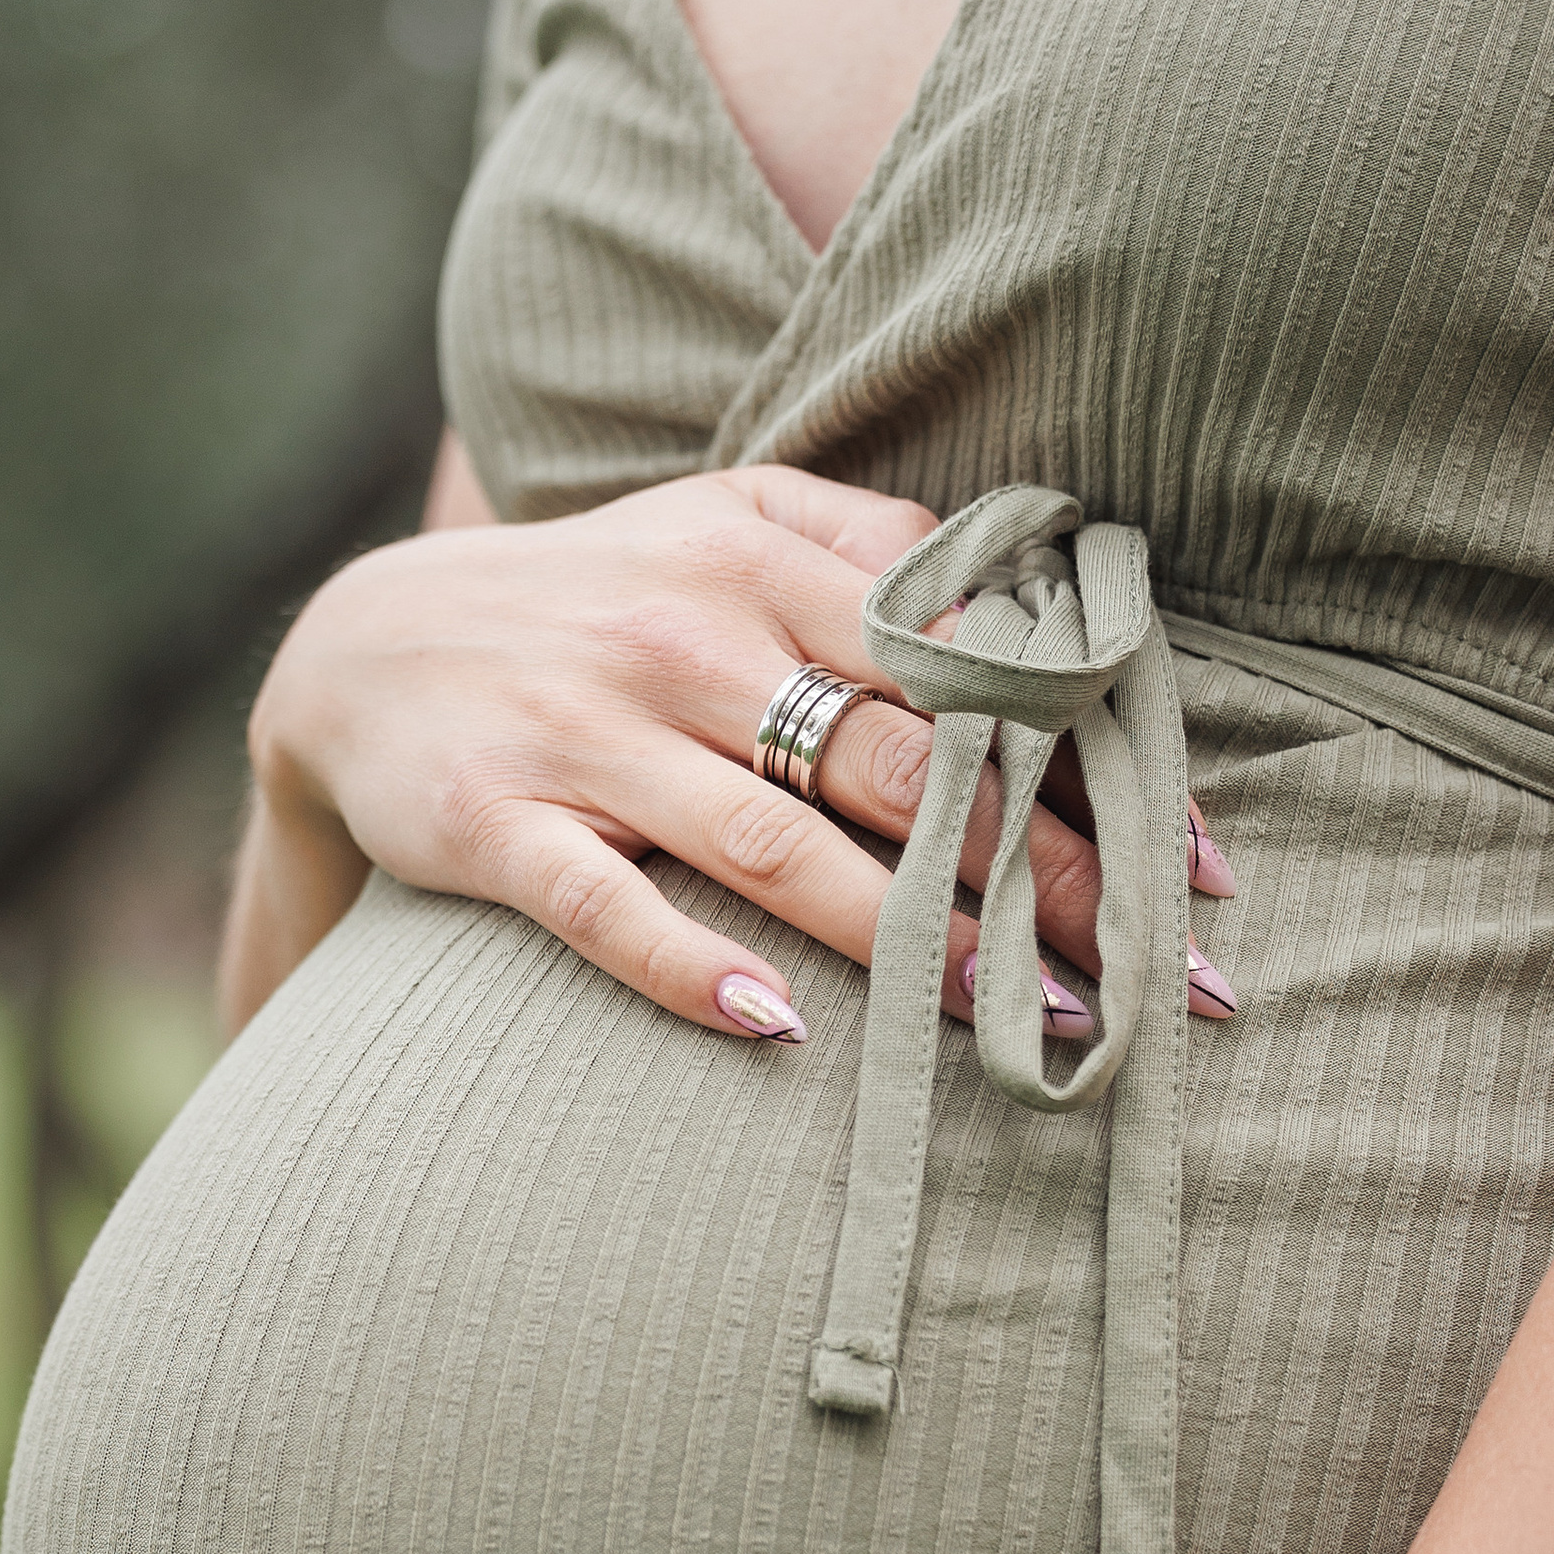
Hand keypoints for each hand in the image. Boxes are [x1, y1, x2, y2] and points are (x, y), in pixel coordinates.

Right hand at [243, 463, 1236, 1044]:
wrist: (357, 646)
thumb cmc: (594, 602)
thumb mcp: (729, 526)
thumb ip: (881, 555)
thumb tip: (1061, 623)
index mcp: (766, 553)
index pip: (967, 665)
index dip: (1093, 768)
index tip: (1196, 870)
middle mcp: (685, 631)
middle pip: (901, 761)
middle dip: (1038, 877)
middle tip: (1143, 981)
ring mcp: (585, 729)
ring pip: (773, 838)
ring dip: (906, 942)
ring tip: (1011, 1024)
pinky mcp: (489, 822)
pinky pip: (603, 906)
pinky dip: (690, 966)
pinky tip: (778, 1027)